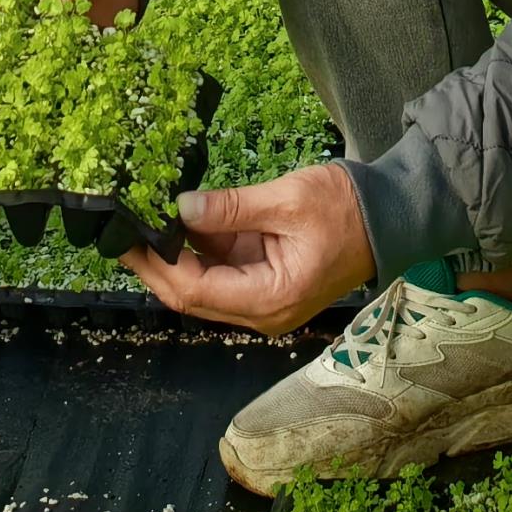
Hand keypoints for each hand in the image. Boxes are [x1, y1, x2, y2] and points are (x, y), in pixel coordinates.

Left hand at [122, 158, 375, 334]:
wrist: (390, 215)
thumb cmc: (346, 209)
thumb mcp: (286, 200)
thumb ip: (230, 208)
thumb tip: (180, 208)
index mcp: (271, 299)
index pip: (196, 292)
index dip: (157, 267)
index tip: (128, 239)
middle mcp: (263, 311)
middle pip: (193, 297)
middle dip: (156, 267)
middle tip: (120, 234)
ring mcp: (263, 299)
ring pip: (203, 286)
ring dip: (173, 259)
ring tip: (139, 224)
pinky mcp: (264, 281)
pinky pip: (220, 271)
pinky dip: (196, 251)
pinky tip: (172, 224)